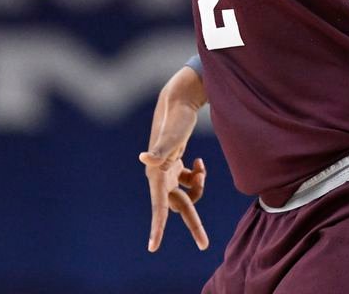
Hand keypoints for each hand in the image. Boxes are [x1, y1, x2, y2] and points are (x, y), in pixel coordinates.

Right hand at [139, 66, 208, 252]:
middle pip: (179, 207)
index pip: (158, 207)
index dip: (157, 228)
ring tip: (201, 168)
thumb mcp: (173, 136)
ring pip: (187, 195)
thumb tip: (143, 157)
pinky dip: (198, 177)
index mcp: (157, 175)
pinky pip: (189, 183)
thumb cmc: (177, 119)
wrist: (178, 102)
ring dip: (199, 187)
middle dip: (193, 224)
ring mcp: (167, 173)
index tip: (153, 247)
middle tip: (204, 245)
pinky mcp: (175, 167)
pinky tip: (198, 163)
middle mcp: (160, 178)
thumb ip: (160, 150)